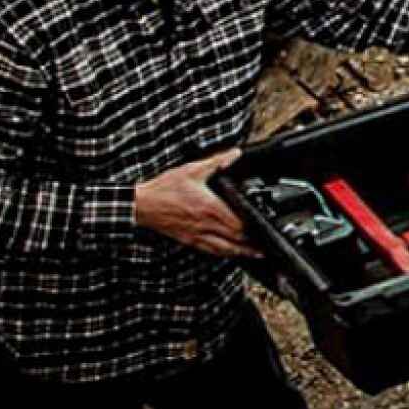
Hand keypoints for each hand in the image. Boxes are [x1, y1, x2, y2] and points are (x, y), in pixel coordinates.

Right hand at [135, 150, 255, 258]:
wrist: (141, 205)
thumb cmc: (164, 188)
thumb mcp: (192, 170)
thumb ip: (217, 162)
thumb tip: (235, 153)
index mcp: (210, 208)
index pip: (238, 222)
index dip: (255, 228)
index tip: (267, 228)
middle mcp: (206, 224)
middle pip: (236, 239)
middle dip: (253, 243)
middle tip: (267, 244)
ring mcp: (197, 235)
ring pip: (225, 249)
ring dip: (242, 252)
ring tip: (256, 254)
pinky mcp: (188, 240)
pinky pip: (210, 251)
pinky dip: (224, 254)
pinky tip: (231, 253)